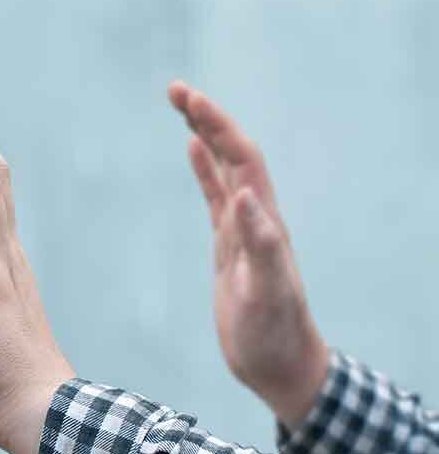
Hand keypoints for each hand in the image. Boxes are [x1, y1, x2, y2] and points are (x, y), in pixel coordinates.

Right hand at [168, 81, 328, 426]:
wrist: (279, 364)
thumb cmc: (273, 334)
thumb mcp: (266, 292)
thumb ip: (261, 244)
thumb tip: (244, 194)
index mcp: (264, 222)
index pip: (242, 159)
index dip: (217, 126)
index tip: (188, 100)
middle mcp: (256, 218)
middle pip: (233, 154)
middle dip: (207, 118)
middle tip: (174, 90)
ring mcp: (242, 231)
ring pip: (224, 170)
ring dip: (205, 135)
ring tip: (182, 106)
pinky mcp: (229, 247)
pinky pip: (215, 198)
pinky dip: (204, 171)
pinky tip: (192, 153)